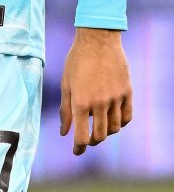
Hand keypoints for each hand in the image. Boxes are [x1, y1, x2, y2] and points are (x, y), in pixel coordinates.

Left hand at [59, 28, 132, 154]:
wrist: (98, 39)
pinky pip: (126, 117)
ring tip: (98, 126)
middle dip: (92, 141)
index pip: (82, 137)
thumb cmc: (77, 60)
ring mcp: (115, 98)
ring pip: (114, 129)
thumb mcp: (66, 83)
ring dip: (106, 132)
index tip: (76, 151)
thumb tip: (64, 133)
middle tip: (87, 138)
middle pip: (99, 136)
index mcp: (80, 102)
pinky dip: (120, 123)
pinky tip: (112, 119)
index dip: (79, 148)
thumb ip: (65, 110)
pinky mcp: (127, 92)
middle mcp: (99, 103)